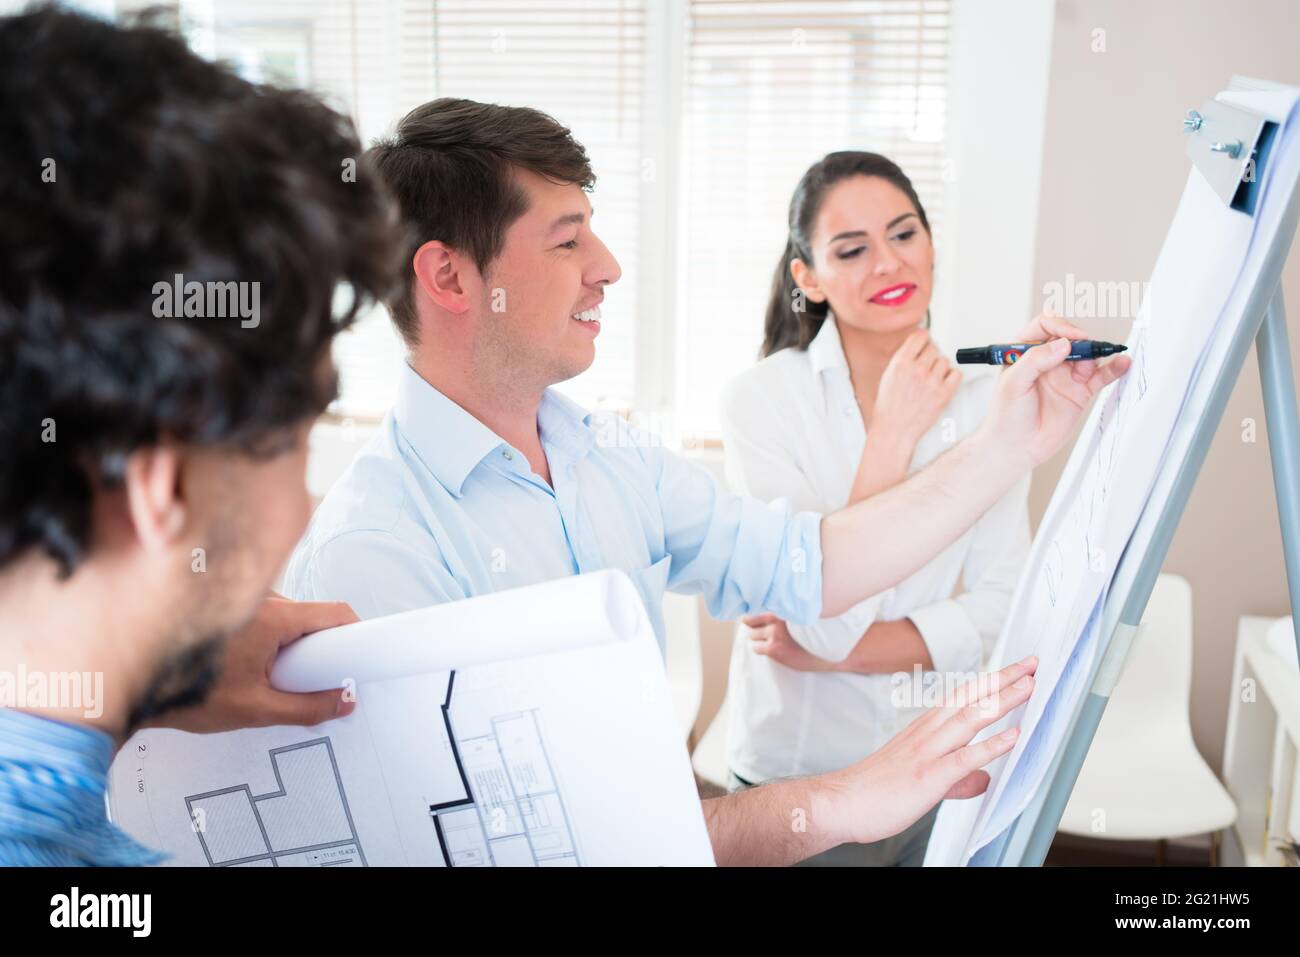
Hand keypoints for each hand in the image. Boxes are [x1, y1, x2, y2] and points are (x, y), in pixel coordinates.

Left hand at [141, 596, 359, 733]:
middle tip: (296, 678)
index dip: (356, 633)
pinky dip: (261, 636)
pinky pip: (260, 614)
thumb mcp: (255, 710)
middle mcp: (259, 598)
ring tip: (256, 674)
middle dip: (312, 648)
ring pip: (284, 614)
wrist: (123, 685)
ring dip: (284, 642)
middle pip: (310, 616)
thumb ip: (307, 708)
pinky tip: (237, 662)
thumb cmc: (182, 693)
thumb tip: (344, 701)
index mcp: (274, 617)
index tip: (359, 655)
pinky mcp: (220, 604)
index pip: (336, 613)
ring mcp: (238, 598)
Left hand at [742, 613, 835, 671]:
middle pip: (749, 620)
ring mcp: (774, 632)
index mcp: (783, 606)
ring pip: (752, 635)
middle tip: (762, 630)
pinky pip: (756, 648)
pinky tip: (773, 649)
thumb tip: (760, 608)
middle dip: (754, 626)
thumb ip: (785, 608)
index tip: (748, 615)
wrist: (828, 650)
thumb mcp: (801, 613)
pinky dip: (761, 649)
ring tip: (772, 640)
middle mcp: (777, 617)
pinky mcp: (774, 648)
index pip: (756, 605)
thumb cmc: (816, 630)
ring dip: (758, 638)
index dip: (752, 612)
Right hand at [818, 656, 1037, 845]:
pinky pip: (964, 758)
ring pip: (970, 719)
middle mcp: (927, 734)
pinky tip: (1013, 737)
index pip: (962, 698)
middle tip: (1031, 663)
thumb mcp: (922, 781)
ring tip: (1028, 686)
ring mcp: (927, 753)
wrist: (838, 804)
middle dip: (1003, 680)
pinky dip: (991, 746)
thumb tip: (983, 780)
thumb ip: (957, 779)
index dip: (990, 682)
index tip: (1015, 670)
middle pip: (970, 698)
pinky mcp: (928, 776)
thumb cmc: (873, 792)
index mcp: (924, 730)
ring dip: (1001, 700)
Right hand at [870, 329, 960, 449]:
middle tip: (925, 368)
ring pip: (945, 361)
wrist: (894, 429)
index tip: (924, 343)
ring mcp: (931, 382)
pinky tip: (941, 384)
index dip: (923, 339)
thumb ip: (904, 359)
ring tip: (930, 380)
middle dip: (930, 357)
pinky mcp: (944, 394)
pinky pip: (956, 374)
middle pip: (934, 348)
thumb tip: (918, 346)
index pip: (920, 336)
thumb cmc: (889, 407)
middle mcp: (916, 370)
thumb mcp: (888, 376)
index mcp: (900, 363)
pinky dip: (951, 377)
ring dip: (940, 368)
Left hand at [982, 312, 1130, 467]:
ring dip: (1094, 355)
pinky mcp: (1080, 392)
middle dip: (1080, 342)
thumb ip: (1034, 360)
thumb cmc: (1006, 416)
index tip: (1069, 339)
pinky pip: (1101, 376)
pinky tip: (1121, 363)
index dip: (1059, 327)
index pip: (1045, 326)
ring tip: (1087, 370)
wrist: (1017, 448)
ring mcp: (1066, 375)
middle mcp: (1048, 360)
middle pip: (1071, 338)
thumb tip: (1062, 344)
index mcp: (1026, 352)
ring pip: (1087, 355)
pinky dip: (1113, 368)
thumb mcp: (1013, 384)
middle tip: (1084, 351)